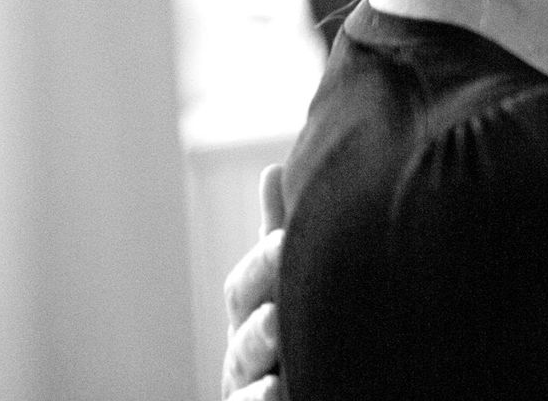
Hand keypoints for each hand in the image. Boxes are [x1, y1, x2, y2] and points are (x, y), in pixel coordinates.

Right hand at [222, 164, 286, 400]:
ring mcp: (246, 387)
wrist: (304, 387)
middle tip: (279, 298)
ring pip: (243, 372)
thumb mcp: (287, 284)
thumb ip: (280, 234)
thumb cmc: (294, 331)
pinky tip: (279, 391)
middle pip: (243, 330)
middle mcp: (243, 351)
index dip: (263, 262)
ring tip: (276, 342)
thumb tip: (273, 169)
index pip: (247, 284)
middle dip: (260, 309)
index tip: (286, 238)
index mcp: (252, 313)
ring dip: (258, 353)